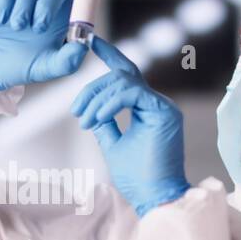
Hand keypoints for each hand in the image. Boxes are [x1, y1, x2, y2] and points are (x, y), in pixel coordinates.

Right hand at [0, 0, 102, 90]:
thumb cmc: (21, 66)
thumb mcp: (46, 69)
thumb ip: (67, 61)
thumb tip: (82, 46)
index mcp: (62, 15)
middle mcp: (44, 0)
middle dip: (49, 2)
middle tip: (38, 26)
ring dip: (25, 5)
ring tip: (16, 27)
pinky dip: (6, 0)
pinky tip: (1, 19)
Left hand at [71, 36, 189, 216]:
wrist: (154, 197)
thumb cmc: (137, 178)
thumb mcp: (112, 144)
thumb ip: (106, 123)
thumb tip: (93, 109)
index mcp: (147, 109)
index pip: (126, 75)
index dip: (109, 54)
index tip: (89, 42)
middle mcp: (157, 104)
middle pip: (121, 75)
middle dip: (93, 88)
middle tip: (76, 110)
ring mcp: (163, 106)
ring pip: (124, 81)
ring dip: (97, 98)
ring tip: (85, 120)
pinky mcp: (164, 113)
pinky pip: (132, 93)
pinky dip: (110, 103)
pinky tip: (98, 118)